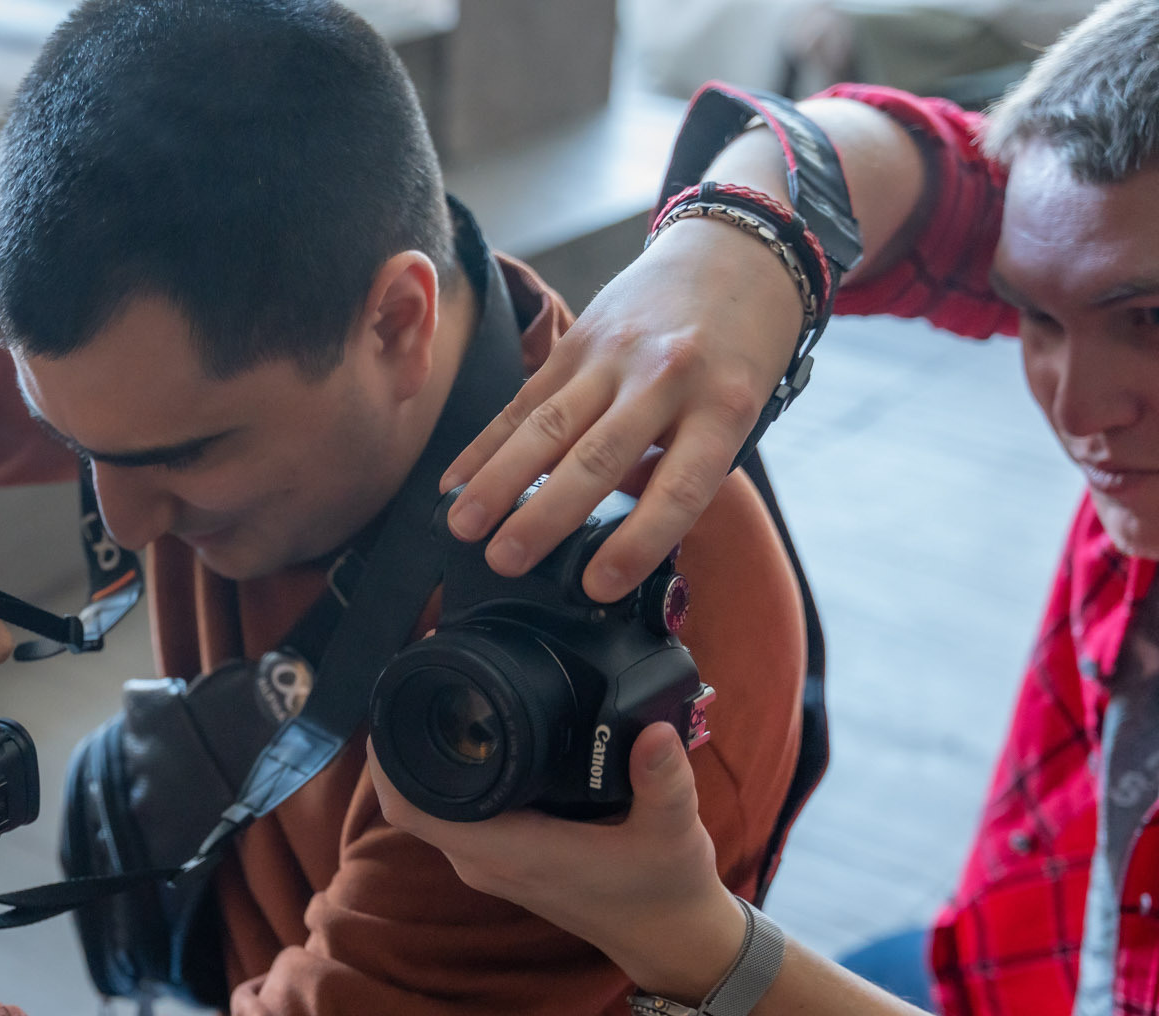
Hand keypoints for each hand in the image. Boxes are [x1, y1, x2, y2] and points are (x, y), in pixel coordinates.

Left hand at [368, 722, 743, 999]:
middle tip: (415, 685)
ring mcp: (491, 865)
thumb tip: (654, 730)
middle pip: (412, 804)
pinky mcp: (503, 862)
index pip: (412, 811)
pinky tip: (473, 742)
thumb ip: (664, 781)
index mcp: (510, 852)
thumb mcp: (674, 831)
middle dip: (403, 748)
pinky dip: (450, 784)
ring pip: (433, 811)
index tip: (391, 708)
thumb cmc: (665, 888)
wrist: (668, 937)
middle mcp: (486, 861)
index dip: (388, 762)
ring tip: (440, 703)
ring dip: (425, 765)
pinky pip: (455, 818)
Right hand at [440, 219, 805, 602]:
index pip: (679, 486)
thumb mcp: (741, 410)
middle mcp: (667, 376)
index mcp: (725, 405)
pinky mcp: (578, 339)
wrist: (735, 248)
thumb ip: (683, 465)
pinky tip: (455, 479)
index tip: (597, 585)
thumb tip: (610, 527)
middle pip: (597, 457)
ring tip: (463, 526)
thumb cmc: (741, 348)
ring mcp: (617, 354)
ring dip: (498, 482)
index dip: (637, 542)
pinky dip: (486, 445)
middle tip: (505, 562)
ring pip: (548, 426)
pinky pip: (525, 399)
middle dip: (544, 516)